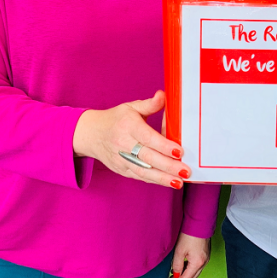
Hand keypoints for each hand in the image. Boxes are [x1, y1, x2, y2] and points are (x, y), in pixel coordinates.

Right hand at [72, 90, 190, 188]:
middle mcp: (123, 144)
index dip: (163, 146)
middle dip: (168, 166)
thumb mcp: (131, 107)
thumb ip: (149, 104)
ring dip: (162, 178)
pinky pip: (139, 176)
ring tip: (179, 182)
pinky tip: (168, 182)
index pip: (147, 138)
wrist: (91, 134)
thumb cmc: (115, 119)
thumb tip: (163, 95)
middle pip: (147, 157)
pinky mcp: (121, 169)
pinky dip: (154, 180)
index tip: (179, 151)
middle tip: (185, 171)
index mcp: (128, 126)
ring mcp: (121, 159)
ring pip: (143, 171)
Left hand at [168, 233, 210, 277]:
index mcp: (197, 263)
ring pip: (196, 272)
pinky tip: (184, 263)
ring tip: (176, 269)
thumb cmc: (189, 234)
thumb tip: (176, 274)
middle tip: (172, 277)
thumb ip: (177, 265)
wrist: (200, 222)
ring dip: (186, 273)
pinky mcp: (206, 254)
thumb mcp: (179, 251)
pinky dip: (191, 268)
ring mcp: (206, 259)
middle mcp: (204, 263)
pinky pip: (198, 266)